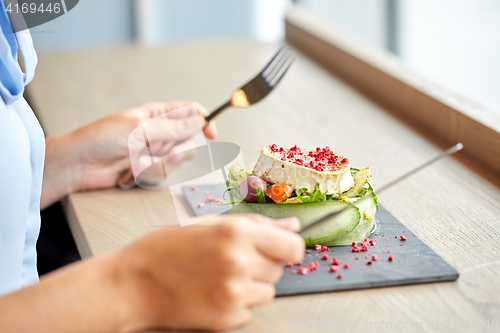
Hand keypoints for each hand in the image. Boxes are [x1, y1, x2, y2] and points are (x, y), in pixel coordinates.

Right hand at [0, 215, 303, 331]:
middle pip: (280, 269)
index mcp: (236, 232)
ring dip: (251, 285)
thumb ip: (256, 224)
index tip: (280, 249)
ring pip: (268, 292)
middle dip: (263, 264)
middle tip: (232, 260)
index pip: (293, 246)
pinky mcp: (227, 319)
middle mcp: (239, 262)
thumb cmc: (165, 249)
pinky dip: (237, 304)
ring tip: (219, 277)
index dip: (288, 247)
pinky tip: (212, 293)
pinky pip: (250, 311)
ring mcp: (234, 294)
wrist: (132, 285)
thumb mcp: (208, 224)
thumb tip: (293, 226)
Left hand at [42, 101, 216, 207]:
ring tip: (139, 164)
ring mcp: (154, 153)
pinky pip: (162, 175)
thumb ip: (172, 128)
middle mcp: (158, 133)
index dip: (203, 121)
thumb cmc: (102, 139)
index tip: (212, 133)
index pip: (189, 112)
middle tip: (168, 155)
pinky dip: (148, 175)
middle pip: (188, 141)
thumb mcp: (139, 130)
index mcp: (156, 114)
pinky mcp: (148, 171)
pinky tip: (130, 172)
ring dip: (160, 165)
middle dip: (179, 151)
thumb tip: (200, 121)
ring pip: (177, 162)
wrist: (78, 166)